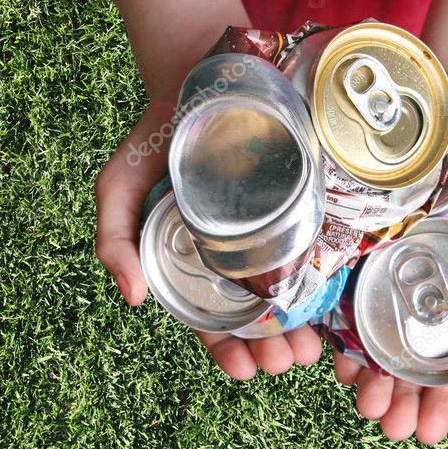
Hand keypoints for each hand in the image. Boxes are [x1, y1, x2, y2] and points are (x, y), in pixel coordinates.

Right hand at [95, 100, 323, 377]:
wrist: (198, 79)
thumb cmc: (156, 139)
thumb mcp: (119, 185)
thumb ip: (114, 238)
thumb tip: (132, 298)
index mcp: (191, 258)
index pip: (207, 315)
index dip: (223, 347)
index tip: (243, 370)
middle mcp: (231, 251)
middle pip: (254, 312)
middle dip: (268, 345)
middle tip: (286, 362)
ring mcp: (268, 228)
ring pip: (288, 290)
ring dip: (300, 326)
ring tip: (311, 349)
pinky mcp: (299, 203)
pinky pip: (314, 249)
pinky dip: (324, 283)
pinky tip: (334, 305)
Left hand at [331, 190, 447, 443]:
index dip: (439, 398)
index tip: (428, 433)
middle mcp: (421, 290)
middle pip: (404, 356)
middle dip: (396, 396)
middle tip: (386, 425)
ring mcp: (384, 269)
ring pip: (368, 333)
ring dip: (363, 373)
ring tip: (361, 400)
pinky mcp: (353, 244)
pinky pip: (337, 291)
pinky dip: (332, 326)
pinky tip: (330, 355)